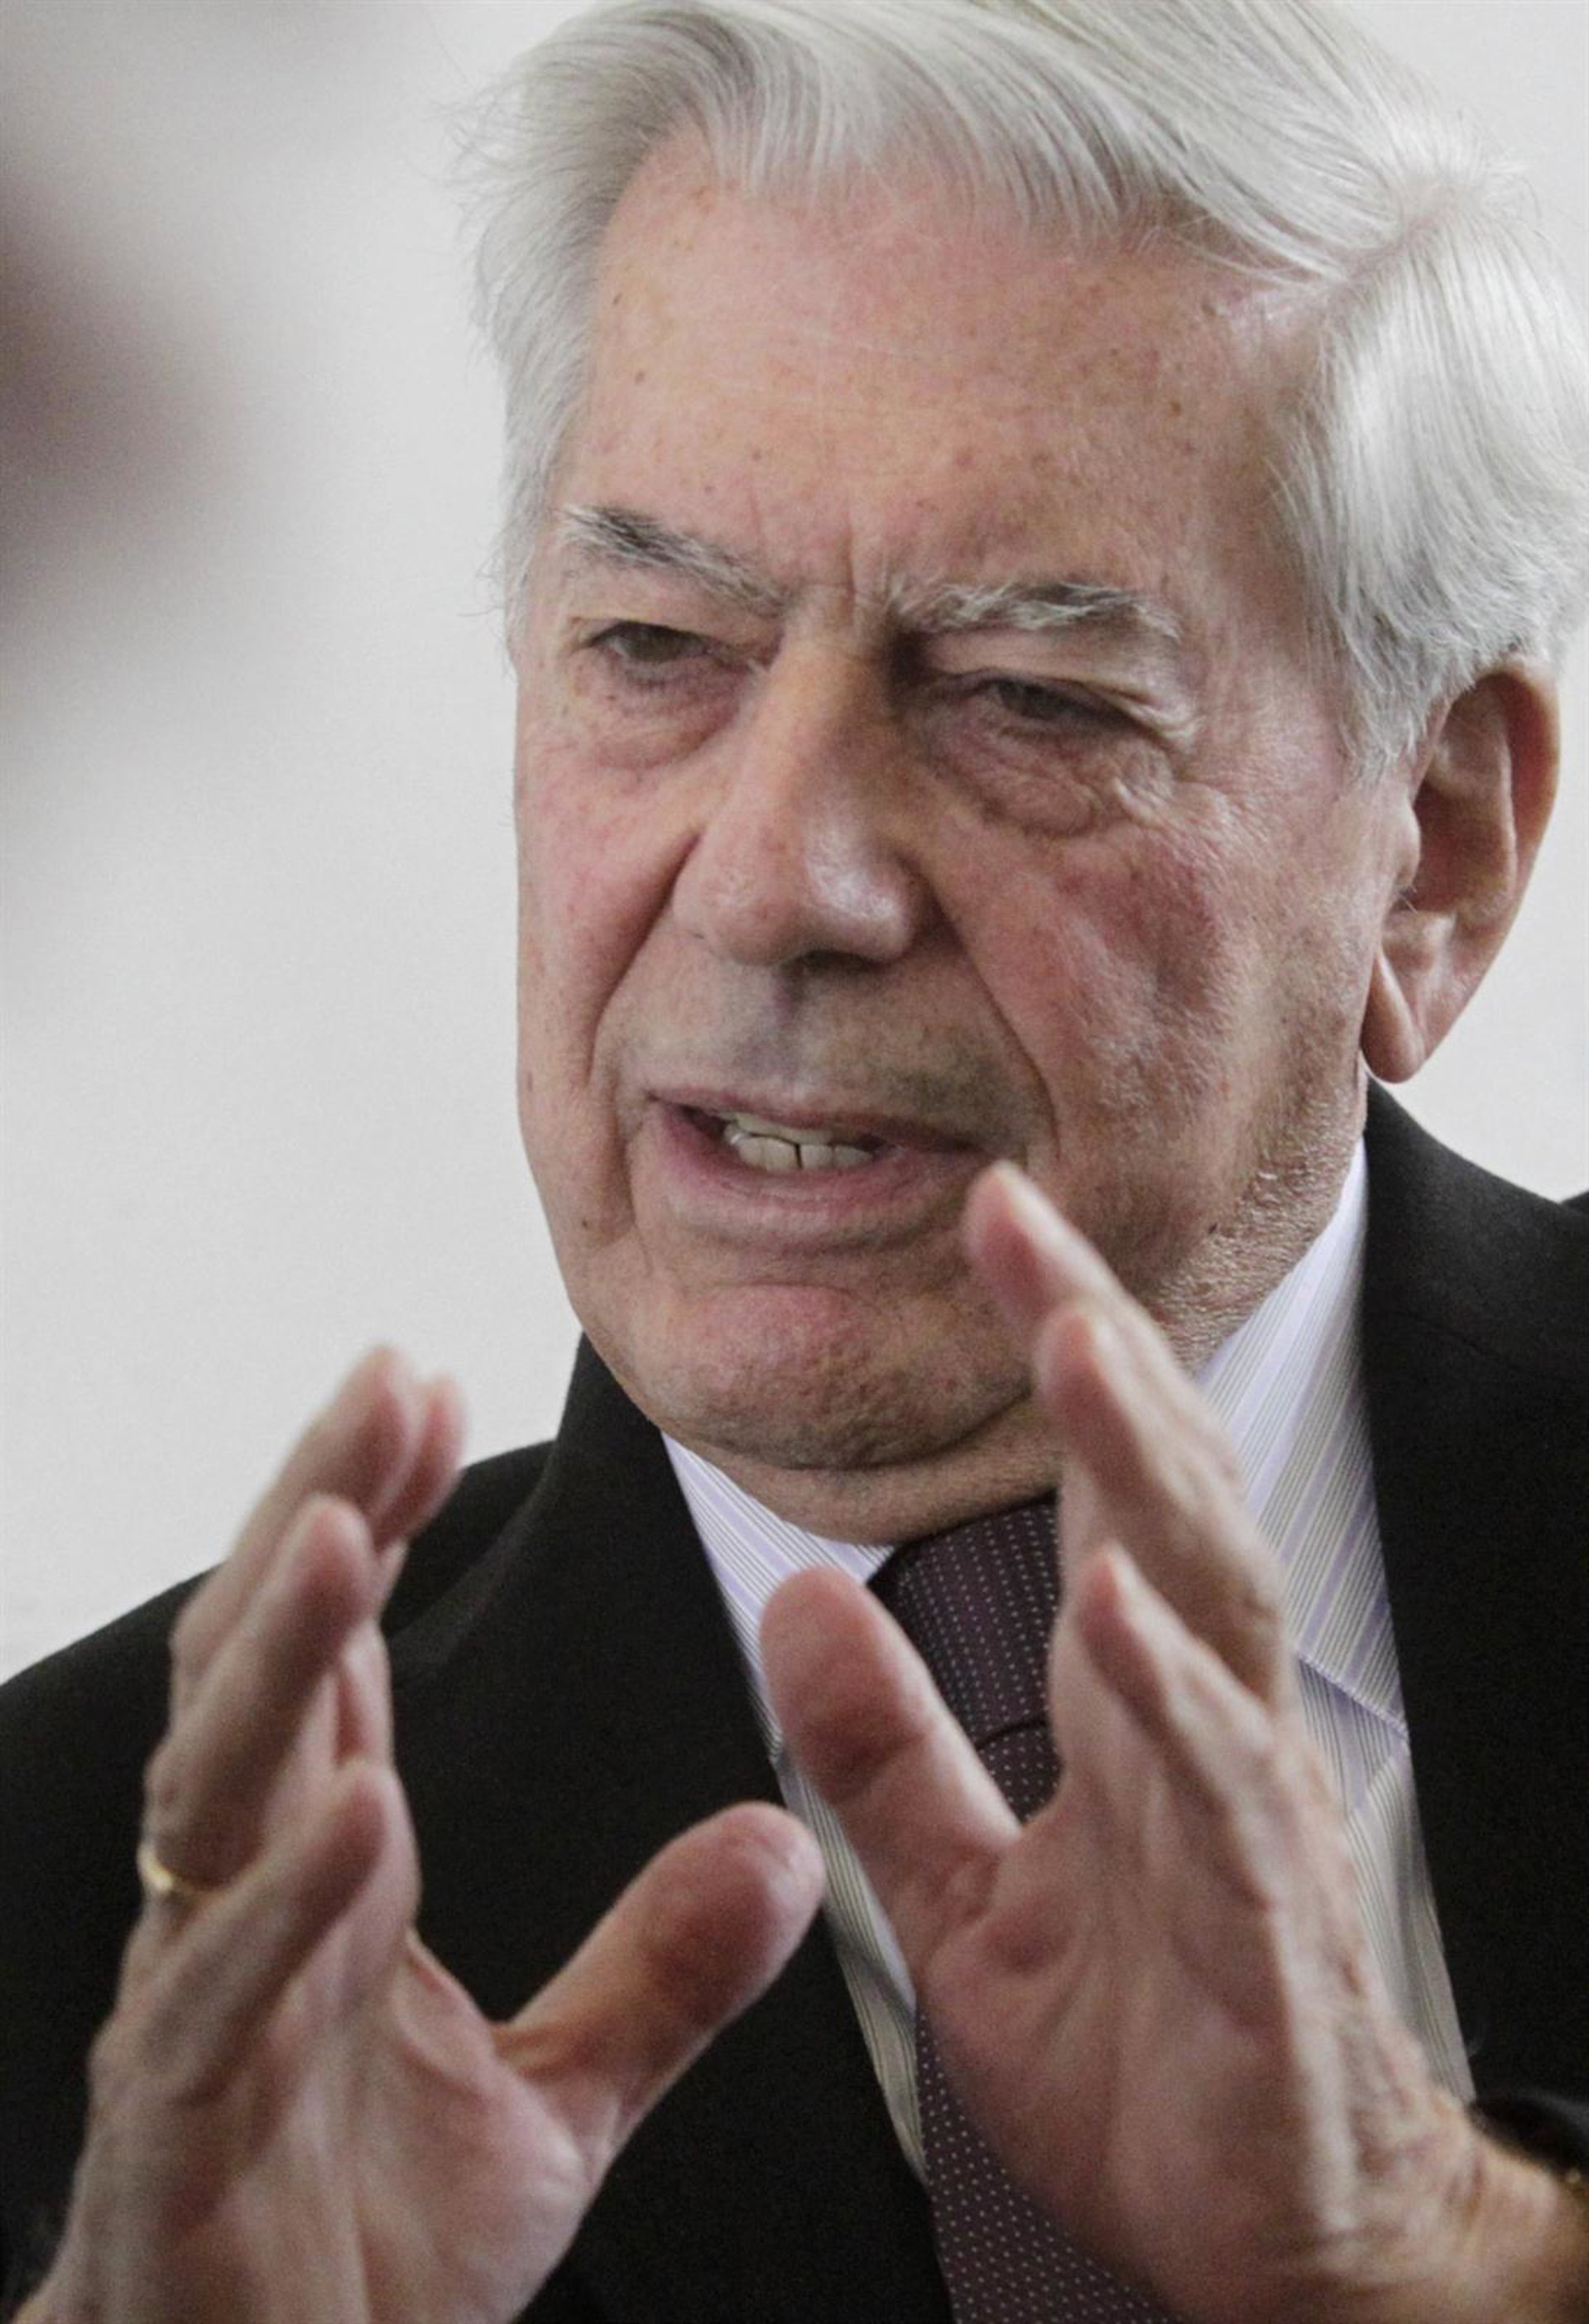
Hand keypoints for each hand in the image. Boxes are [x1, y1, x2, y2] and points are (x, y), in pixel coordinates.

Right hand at [29, 1351, 821, 2323]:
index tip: (424, 1385)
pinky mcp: (178, 2145)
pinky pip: (221, 2003)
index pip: (339, 1660)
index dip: (372, 1515)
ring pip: (215, 1803)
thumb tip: (784, 1843)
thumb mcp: (555, 2110)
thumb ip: (659, 1972)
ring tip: (349, 1529)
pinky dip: (285, 1908)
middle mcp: (241, 1918)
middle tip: (381, 1380)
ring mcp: (195, 2019)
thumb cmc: (362, 2267)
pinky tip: (356, 1812)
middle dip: (316, 1520)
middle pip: (262, 1678)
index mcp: (322, 1886)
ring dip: (282, 1663)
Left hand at [764, 1164, 1585, 2323]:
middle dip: (1097, 1345)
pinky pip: (1225, 1791)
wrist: (1269, 2238)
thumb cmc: (1139, 2051)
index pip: (1098, 1478)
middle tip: (1017, 1214)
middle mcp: (1199, 1717)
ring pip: (1211, 1602)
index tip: (986, 1210)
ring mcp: (1244, 1812)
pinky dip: (1172, 1694)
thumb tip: (796, 1594)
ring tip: (1079, 1351)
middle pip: (1161, 1493)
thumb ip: (883, 1751)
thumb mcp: (960, 1896)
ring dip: (1147, 1472)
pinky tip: (1114, 1607)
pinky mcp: (1265, 1932)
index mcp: (1126, 1692)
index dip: (1052, 1339)